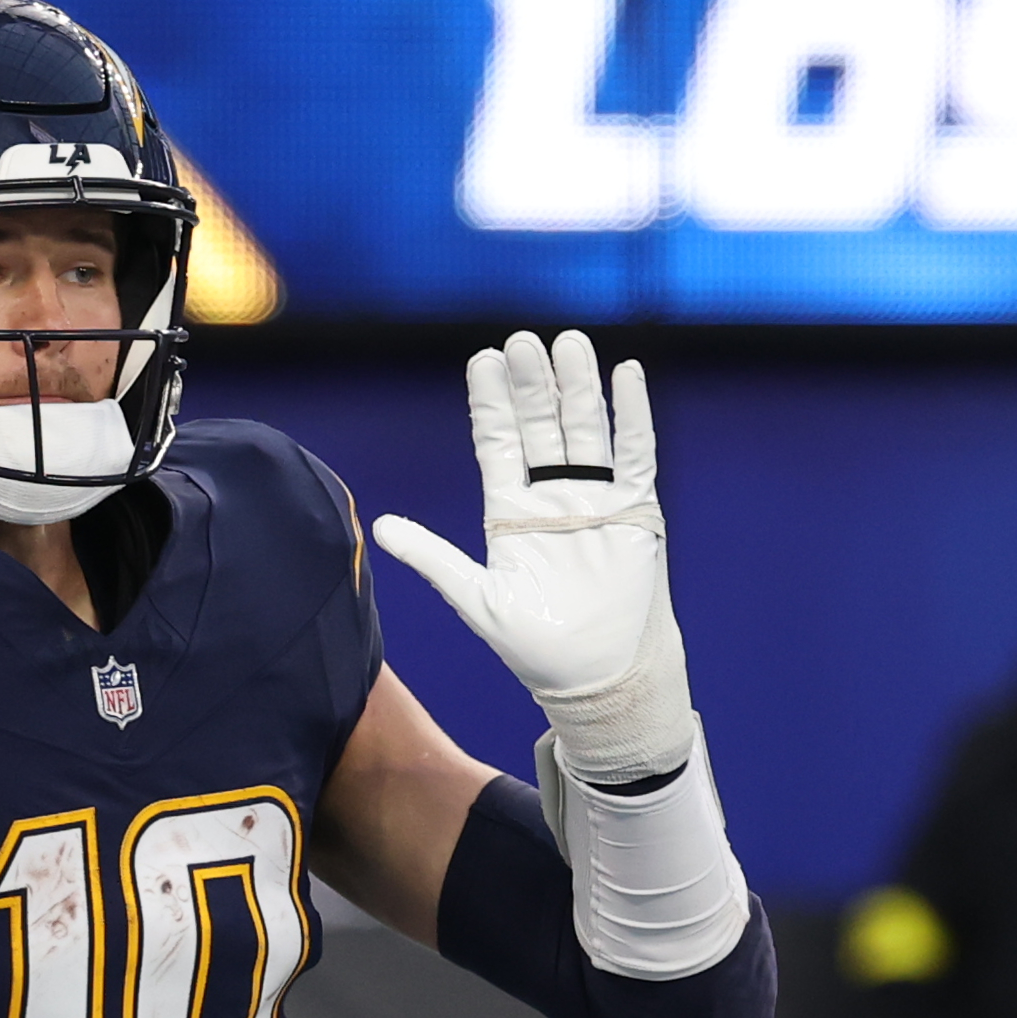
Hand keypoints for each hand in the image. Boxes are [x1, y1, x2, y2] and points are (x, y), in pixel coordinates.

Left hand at [369, 330, 692, 784]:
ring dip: (578, 388)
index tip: (484, 359)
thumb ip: (433, 559)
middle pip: (539, 426)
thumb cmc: (535, 646)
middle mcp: (550, 497)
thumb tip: (381, 527)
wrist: (597, 676)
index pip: (497, 443)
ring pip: (585, 429)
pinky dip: (631, 415)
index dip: (491, 403)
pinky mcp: (634, 511)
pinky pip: (634, 453)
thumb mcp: (476, 599)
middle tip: (524, 341)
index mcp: (509, 511)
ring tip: (570, 344)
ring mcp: (593, 499)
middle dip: (532, 385)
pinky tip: (625, 374)